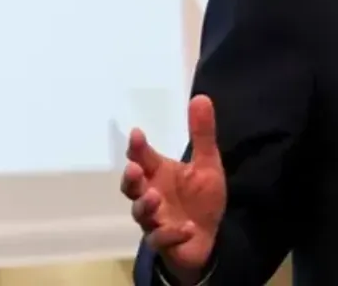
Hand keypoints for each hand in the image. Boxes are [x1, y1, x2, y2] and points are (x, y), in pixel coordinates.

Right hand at [120, 95, 226, 283]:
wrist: (206, 236)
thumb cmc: (200, 198)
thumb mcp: (207, 164)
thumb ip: (202, 134)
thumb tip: (201, 97)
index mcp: (159, 174)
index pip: (142, 158)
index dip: (137, 147)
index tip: (137, 134)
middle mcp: (151, 195)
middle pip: (132, 187)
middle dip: (131, 179)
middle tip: (135, 169)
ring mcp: (155, 220)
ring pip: (142, 214)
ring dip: (146, 206)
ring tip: (155, 197)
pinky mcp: (165, 241)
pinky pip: (162, 239)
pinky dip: (173, 233)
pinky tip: (187, 227)